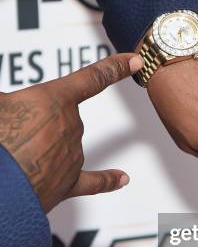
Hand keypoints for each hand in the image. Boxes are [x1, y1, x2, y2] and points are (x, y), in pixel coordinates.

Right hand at [0, 53, 142, 212]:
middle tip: (9, 132)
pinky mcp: (68, 184)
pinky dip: (108, 180)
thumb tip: (8, 103)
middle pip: (64, 116)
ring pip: (64, 144)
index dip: (115, 67)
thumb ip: (8, 99)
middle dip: (38, 122)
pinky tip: (122, 179)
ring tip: (12, 156)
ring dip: (42, 148)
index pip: (93, 78)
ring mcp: (72, 156)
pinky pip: (94, 181)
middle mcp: (70, 126)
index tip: (135, 62)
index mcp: (53, 99)